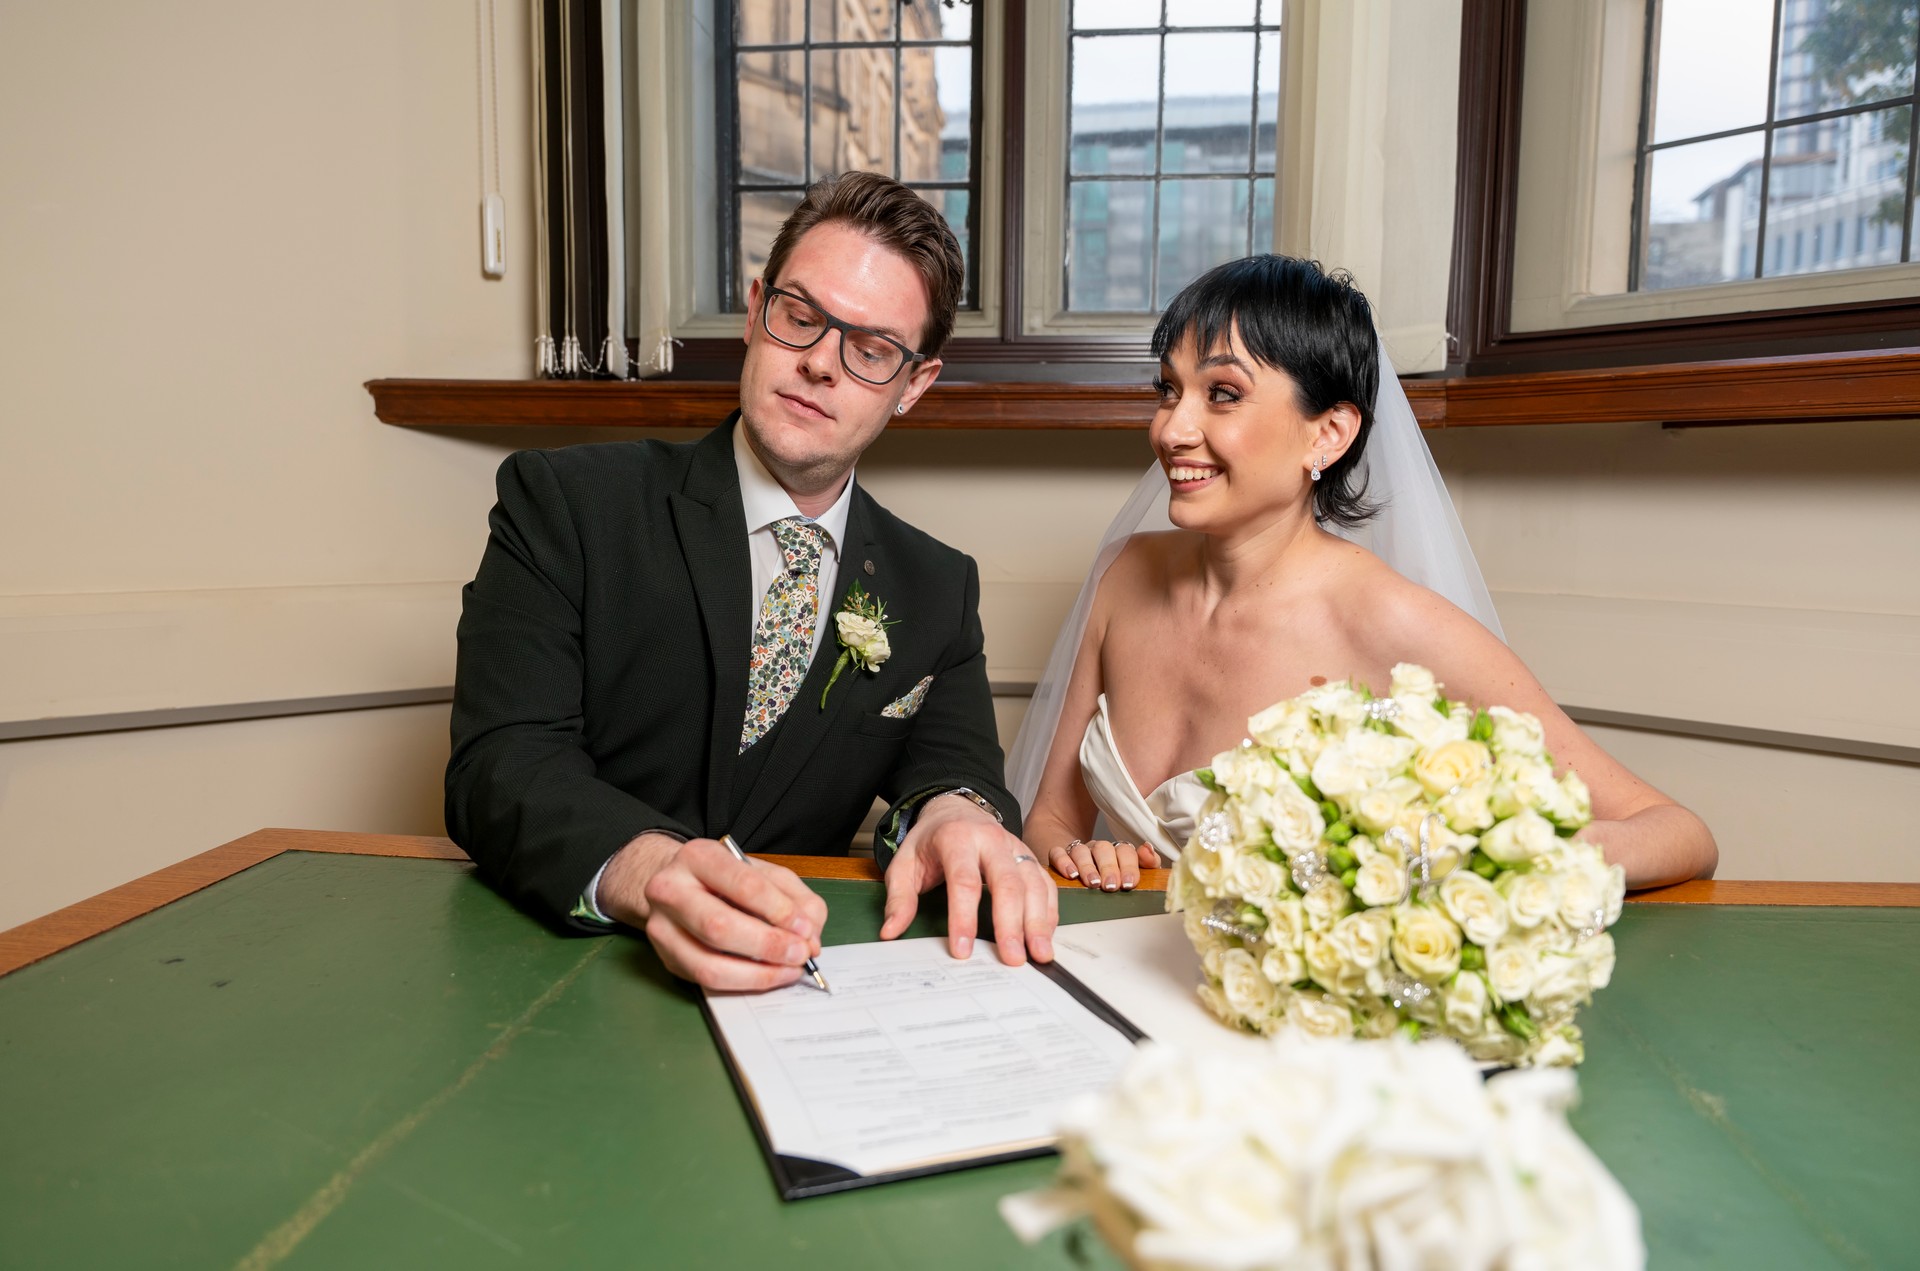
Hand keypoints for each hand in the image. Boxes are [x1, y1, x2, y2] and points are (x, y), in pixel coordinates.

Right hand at [599, 833, 826, 990]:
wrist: (676, 886)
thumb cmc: (724, 878)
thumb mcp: (761, 872)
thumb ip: (793, 898)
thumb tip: (811, 936)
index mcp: (698, 857)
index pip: (743, 884)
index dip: (779, 910)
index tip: (805, 929)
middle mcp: (670, 890)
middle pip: (719, 926)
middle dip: (768, 945)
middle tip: (801, 953)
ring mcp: (662, 928)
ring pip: (709, 964)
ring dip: (758, 972)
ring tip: (790, 969)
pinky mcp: (667, 958)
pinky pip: (706, 981)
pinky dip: (745, 983)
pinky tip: (770, 975)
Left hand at [880, 795, 1058, 964]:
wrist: (954, 809)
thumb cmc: (930, 841)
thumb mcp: (904, 863)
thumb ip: (899, 897)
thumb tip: (891, 931)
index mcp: (957, 838)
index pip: (964, 881)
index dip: (963, 918)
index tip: (962, 950)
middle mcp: (991, 840)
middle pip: (1007, 882)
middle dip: (1011, 923)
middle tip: (1012, 959)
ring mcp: (1015, 848)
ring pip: (1033, 883)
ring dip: (1038, 921)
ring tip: (1038, 954)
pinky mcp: (1029, 858)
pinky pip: (1046, 885)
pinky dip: (1048, 912)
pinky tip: (1044, 937)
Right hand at [1047, 839, 1157, 890]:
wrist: (1081, 873)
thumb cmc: (1112, 879)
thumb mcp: (1133, 873)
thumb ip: (1148, 862)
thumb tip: (1148, 849)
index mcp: (1117, 852)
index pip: (1125, 851)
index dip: (1128, 866)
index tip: (1129, 884)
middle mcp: (1097, 849)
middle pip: (1103, 849)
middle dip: (1109, 868)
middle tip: (1111, 886)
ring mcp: (1078, 852)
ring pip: (1081, 851)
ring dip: (1087, 867)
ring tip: (1092, 883)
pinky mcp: (1059, 856)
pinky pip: (1058, 853)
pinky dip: (1063, 862)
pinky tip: (1071, 874)